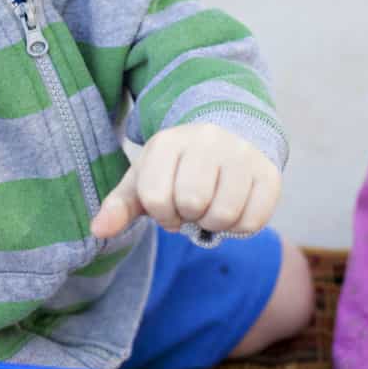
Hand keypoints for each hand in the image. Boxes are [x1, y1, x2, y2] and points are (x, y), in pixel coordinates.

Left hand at [89, 124, 279, 238]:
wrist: (230, 138)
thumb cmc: (178, 169)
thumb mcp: (145, 182)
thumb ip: (120, 207)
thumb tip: (98, 230)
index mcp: (168, 141)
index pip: (157, 198)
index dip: (163, 214)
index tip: (170, 206)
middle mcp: (207, 139)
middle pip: (193, 202)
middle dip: (190, 216)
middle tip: (194, 206)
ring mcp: (242, 153)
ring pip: (224, 214)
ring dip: (215, 223)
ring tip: (213, 207)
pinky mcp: (269, 172)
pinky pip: (253, 221)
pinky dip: (240, 227)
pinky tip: (235, 209)